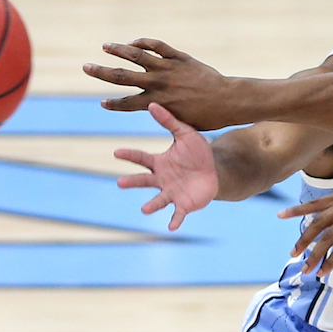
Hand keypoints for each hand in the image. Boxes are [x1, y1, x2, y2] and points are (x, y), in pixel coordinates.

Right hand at [83, 38, 228, 128]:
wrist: (228, 100)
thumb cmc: (207, 117)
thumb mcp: (182, 124)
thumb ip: (165, 117)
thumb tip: (153, 115)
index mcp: (156, 104)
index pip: (127, 103)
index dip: (113, 104)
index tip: (103, 102)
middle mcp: (158, 85)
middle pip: (122, 77)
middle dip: (101, 72)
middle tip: (85, 66)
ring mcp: (168, 69)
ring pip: (136, 56)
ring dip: (118, 50)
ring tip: (105, 46)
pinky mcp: (179, 58)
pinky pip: (157, 46)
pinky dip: (144, 42)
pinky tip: (133, 42)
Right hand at [114, 102, 219, 229]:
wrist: (215, 171)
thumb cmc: (198, 153)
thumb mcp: (185, 134)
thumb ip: (169, 121)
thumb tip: (152, 104)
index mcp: (159, 163)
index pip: (141, 158)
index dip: (129, 155)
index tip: (117, 152)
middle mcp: (161, 180)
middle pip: (143, 181)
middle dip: (132, 182)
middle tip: (120, 183)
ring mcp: (171, 193)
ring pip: (158, 200)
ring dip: (151, 205)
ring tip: (144, 209)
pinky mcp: (184, 204)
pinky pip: (177, 214)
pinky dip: (174, 220)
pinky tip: (171, 227)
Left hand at [279, 188, 332, 275]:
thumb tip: (323, 229)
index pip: (318, 203)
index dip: (298, 210)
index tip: (281, 215)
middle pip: (319, 222)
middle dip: (303, 239)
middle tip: (293, 253)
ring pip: (328, 238)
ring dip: (315, 256)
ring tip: (306, 269)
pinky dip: (330, 262)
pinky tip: (324, 272)